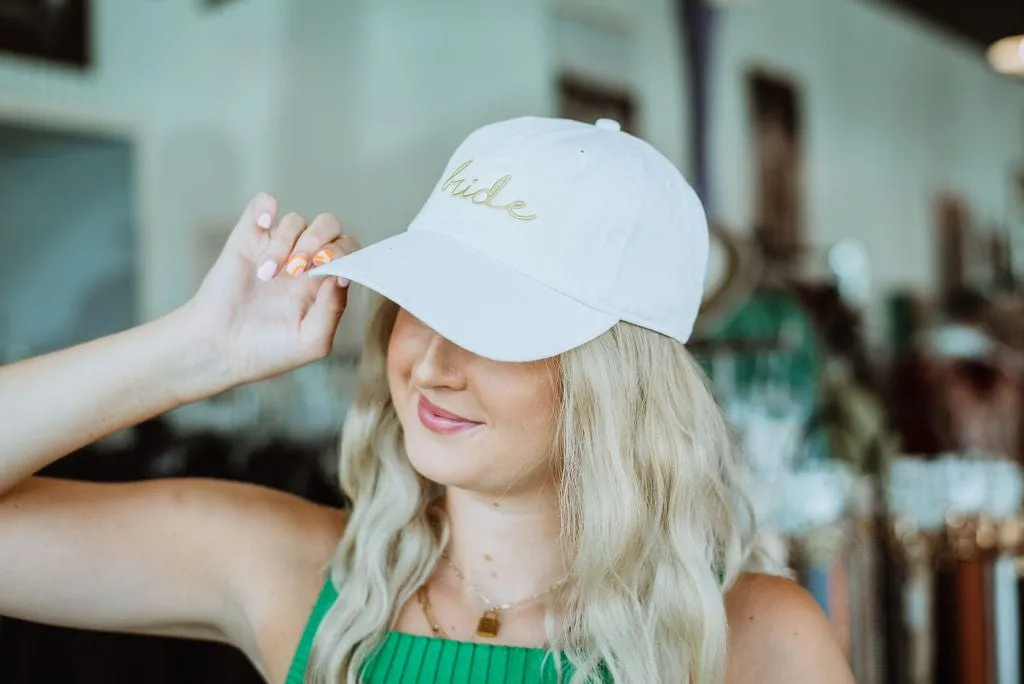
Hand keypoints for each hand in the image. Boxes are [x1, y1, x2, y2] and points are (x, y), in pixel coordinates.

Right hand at [179, 193, 358, 395]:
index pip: (348, 251)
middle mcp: (302, 262)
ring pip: (296, 220)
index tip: (326, 270)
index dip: (343, 254)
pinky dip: (266, 207)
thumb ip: (334, 310)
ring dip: (285, 244)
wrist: (219, 350)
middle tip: (298, 269)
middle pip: (328, 227)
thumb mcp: (312, 342)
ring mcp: (275, 248)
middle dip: (319, 242)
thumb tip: (343, 276)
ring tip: (267, 276)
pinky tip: (263, 225)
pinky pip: (263, 204)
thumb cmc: (267, 352)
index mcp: (322, 283)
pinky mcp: (247, 238)